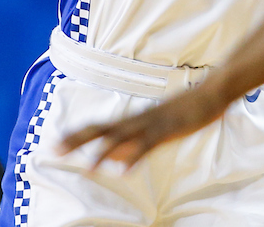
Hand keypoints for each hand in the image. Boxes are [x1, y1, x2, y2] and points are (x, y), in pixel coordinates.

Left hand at [59, 83, 228, 171]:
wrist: (210, 92)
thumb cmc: (184, 110)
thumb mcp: (156, 129)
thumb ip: (135, 143)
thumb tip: (115, 159)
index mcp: (133, 120)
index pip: (98, 127)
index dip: (76, 135)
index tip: (55, 143)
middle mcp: (137, 120)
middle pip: (101, 129)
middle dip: (77, 140)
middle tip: (53, 149)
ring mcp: (151, 124)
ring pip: (121, 138)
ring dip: (103, 153)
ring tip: (86, 168)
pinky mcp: (167, 129)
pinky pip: (148, 145)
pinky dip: (135, 157)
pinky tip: (124, 171)